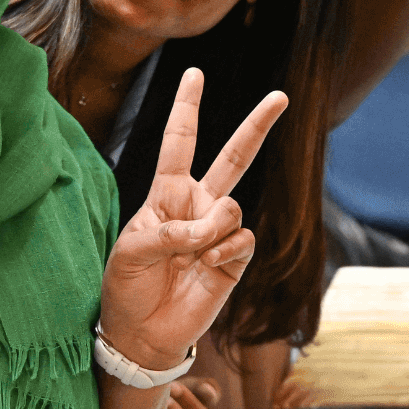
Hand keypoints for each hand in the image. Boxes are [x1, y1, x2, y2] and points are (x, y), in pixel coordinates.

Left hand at [98, 68, 287, 372]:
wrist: (142, 334)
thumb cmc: (127, 287)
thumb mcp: (131, 251)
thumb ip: (170, 230)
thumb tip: (214, 228)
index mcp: (166, 195)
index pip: (179, 143)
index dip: (187, 108)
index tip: (195, 74)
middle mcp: (198, 207)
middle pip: (234, 158)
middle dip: (258, 126)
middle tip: (281, 96)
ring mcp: (219, 232)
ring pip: (233, 207)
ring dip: (212, 230)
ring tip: (193, 255)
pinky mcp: (235, 259)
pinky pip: (242, 239)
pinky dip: (224, 252)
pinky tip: (208, 268)